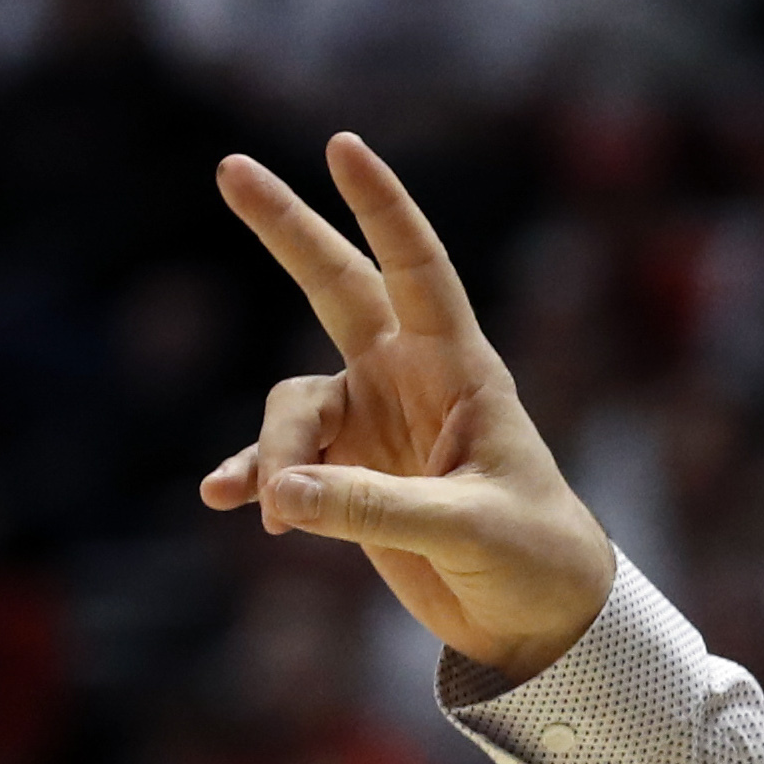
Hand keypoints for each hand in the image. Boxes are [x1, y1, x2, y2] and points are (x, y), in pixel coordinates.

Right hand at [201, 133, 617, 684]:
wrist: (536, 619)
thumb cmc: (531, 557)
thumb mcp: (466, 528)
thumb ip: (375, 508)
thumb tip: (277, 494)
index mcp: (461, 369)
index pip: (418, 268)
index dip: (382, 207)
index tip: (342, 144)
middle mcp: (410, 381)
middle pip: (337, 285)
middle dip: (287, 228)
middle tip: (231, 165)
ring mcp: (374, 424)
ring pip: (293, 408)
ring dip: (277, 454)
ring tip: (281, 515)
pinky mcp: (347, 477)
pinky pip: (280, 465)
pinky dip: (254, 479)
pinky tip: (227, 500)